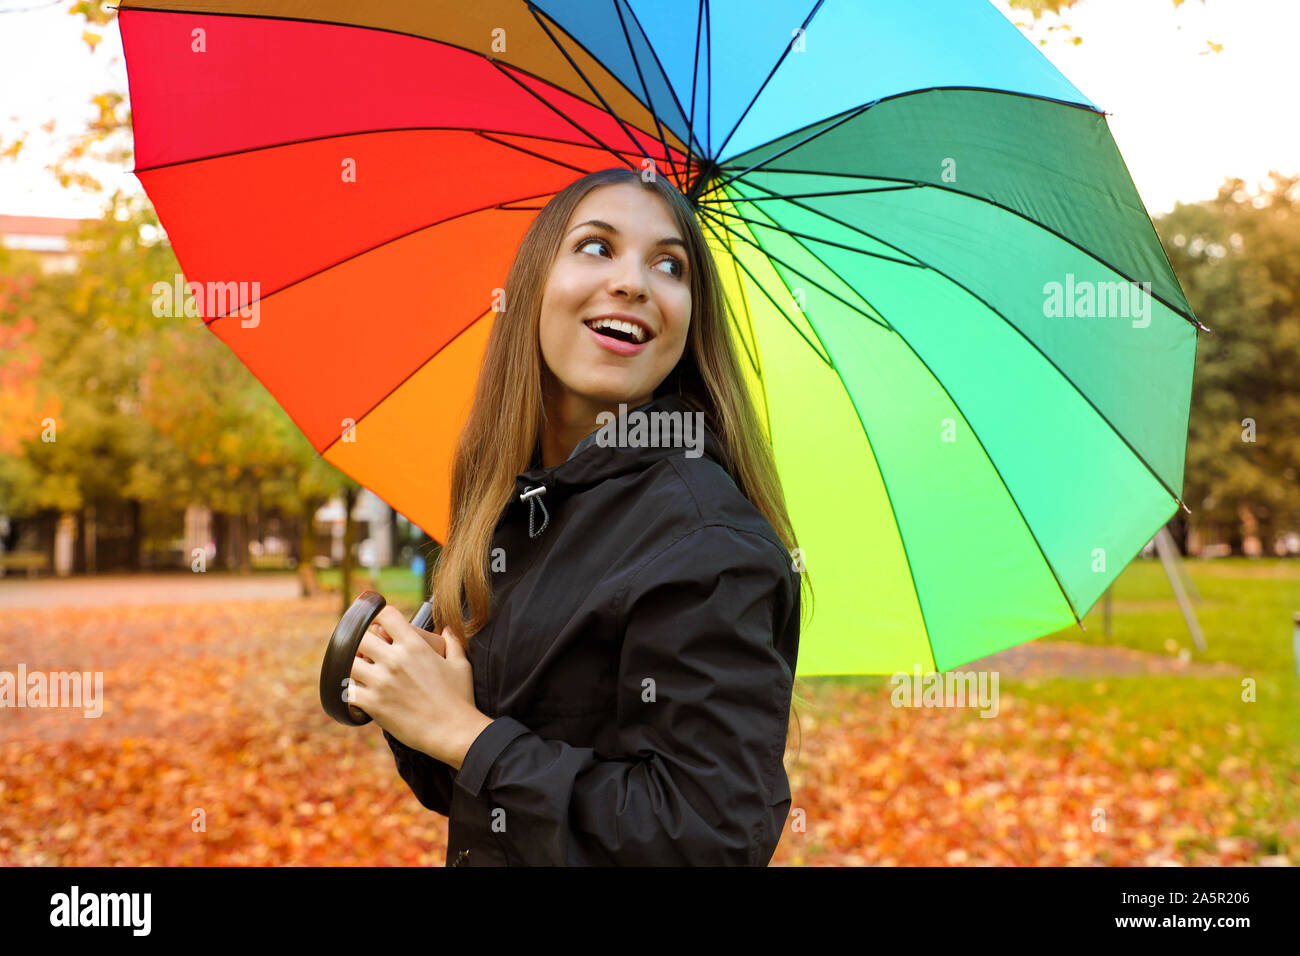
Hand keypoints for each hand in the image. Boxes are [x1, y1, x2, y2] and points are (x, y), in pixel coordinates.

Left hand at [348, 605, 492, 769]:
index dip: (380, 616)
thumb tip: (447, 628)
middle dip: (361, 640)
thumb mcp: (461, 665)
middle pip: (360, 636)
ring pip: (347, 662)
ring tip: (360, 671)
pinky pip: (347, 691)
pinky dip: (349, 691)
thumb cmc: (460, 698)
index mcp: (414, 645)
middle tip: (366, 650)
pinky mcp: (373, 704)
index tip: (380, 624)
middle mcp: (394, 660)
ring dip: (351, 664)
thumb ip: (453, 642)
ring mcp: (381, 682)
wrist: (454, 731)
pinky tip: (359, 693)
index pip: (385, 615)